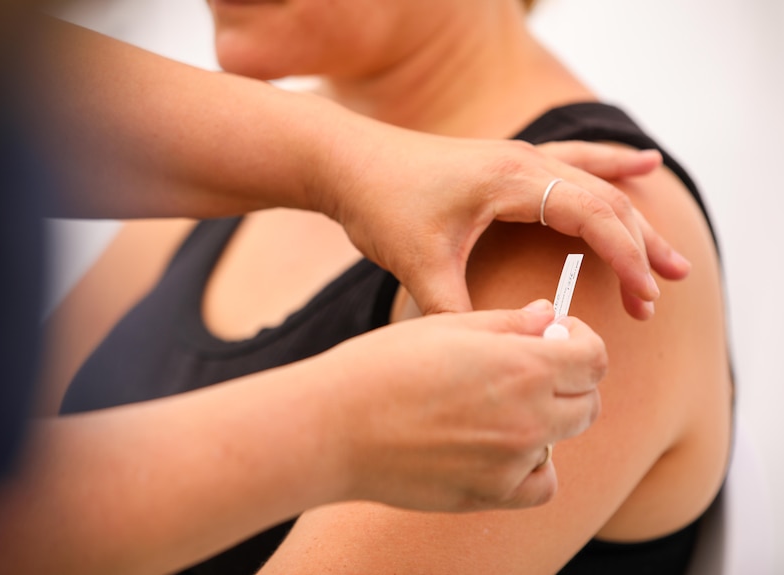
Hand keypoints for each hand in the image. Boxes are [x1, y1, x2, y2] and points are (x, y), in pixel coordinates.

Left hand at [313, 120, 689, 316]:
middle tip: (674, 284)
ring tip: (670, 249)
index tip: (647, 298)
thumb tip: (488, 358)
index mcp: (512, 179)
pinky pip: (572, 161)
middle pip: (604, 199)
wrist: (346, 161)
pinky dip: (609, 166)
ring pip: (593, 182)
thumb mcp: (417, 263)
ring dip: (633, 214)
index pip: (593, 216)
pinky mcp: (504, 164)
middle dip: (642, 244)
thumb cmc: (379, 203)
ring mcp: (515, 157)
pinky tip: (641, 163)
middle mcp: (523, 161)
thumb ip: (453, 311)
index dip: (626, 258)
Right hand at [320, 300, 603, 511]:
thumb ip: (509, 324)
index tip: (557, 339)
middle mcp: (529, 417)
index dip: (580, 342)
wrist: (334, 427)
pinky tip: (501, 448)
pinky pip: (541, 483)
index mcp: (523, 366)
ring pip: (563, 439)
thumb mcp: (448, 328)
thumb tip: (550, 317)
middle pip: (587, 401)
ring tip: (498, 407)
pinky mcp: (491, 494)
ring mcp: (513, 461)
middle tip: (527, 370)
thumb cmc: (383, 366)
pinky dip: (532, 466)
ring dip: (547, 421)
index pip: (595, 358)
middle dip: (569, 381)